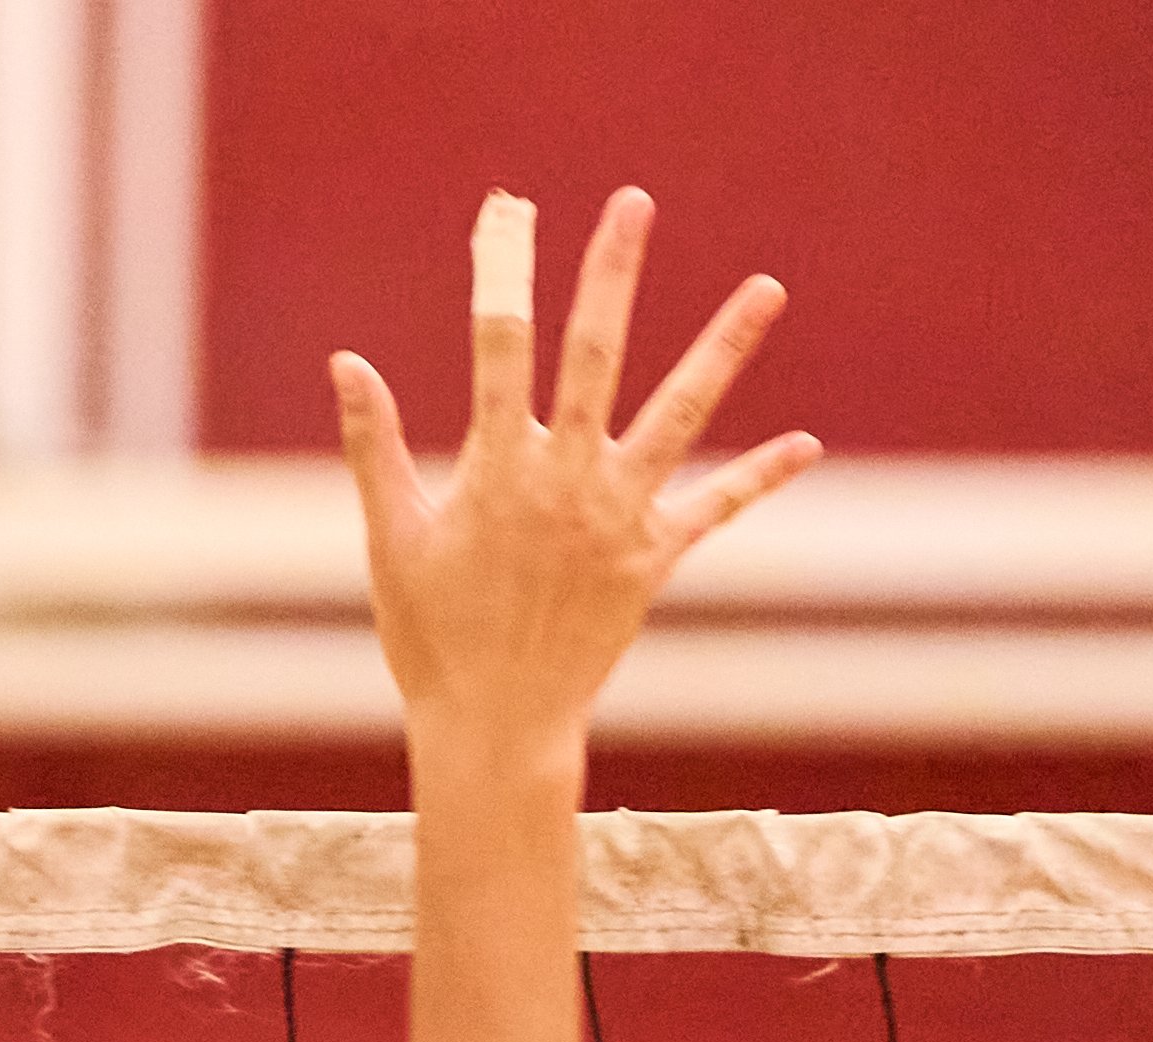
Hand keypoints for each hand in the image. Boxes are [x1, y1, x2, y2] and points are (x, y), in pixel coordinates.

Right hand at [331, 186, 816, 771]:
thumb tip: (346, 363)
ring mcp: (618, 516)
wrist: (494, 727)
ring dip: (725, 347)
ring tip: (768, 287)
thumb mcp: (389, 540)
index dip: (500, 273)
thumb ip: (373, 447)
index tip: (506, 214)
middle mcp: (565, 480)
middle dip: (611, 273)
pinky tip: (805, 444)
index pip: (495, 347)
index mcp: (496, 470)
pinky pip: (715, 509)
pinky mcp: (653, 560)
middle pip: (595, 353)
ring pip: (680, 412)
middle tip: (634, 203)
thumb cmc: (430, 637)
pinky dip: (758, 478)